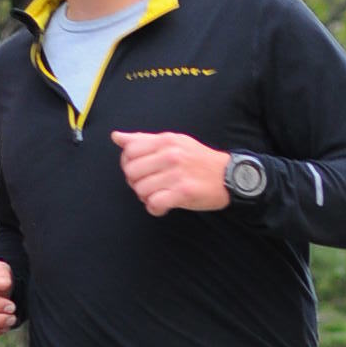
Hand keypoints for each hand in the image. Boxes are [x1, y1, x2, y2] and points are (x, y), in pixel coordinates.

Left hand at [111, 130, 229, 215]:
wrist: (229, 175)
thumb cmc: (198, 160)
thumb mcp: (174, 142)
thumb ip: (144, 140)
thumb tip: (116, 137)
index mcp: (166, 141)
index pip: (129, 152)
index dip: (128, 165)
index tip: (141, 172)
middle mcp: (170, 155)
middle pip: (132, 172)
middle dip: (136, 183)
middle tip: (150, 186)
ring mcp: (176, 174)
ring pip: (141, 190)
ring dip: (146, 198)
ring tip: (159, 196)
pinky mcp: (183, 192)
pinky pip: (154, 204)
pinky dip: (155, 209)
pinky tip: (163, 206)